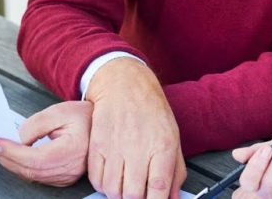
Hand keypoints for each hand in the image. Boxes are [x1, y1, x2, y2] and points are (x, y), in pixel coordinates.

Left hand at [0, 100, 92, 186]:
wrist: (99, 122)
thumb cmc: (84, 116)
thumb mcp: (59, 111)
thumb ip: (36, 124)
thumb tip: (18, 139)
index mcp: (73, 151)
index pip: (36, 158)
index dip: (12, 152)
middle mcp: (71, 168)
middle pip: (30, 170)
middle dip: (5, 157)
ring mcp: (67, 175)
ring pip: (32, 175)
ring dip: (11, 162)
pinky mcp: (63, 176)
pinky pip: (37, 175)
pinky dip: (21, 166)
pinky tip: (11, 155)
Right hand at [85, 57, 186, 198]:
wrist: (124, 84)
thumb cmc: (151, 109)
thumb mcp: (172, 136)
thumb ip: (175, 170)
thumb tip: (174, 197)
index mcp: (162, 145)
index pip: (159, 187)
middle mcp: (138, 147)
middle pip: (133, 194)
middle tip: (138, 194)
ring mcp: (115, 146)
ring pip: (112, 190)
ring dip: (118, 194)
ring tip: (124, 185)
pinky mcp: (97, 144)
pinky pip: (95, 178)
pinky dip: (102, 184)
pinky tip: (111, 176)